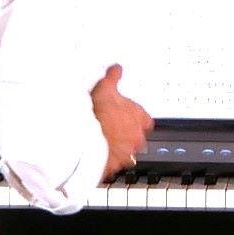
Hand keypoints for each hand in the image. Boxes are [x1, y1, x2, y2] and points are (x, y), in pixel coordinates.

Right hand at [90, 63, 153, 179]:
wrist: (87, 137)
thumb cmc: (100, 114)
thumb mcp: (105, 88)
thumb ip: (113, 78)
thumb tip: (117, 69)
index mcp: (139, 118)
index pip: (146, 120)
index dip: (136, 117)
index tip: (127, 115)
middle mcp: (137, 138)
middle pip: (137, 137)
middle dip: (127, 134)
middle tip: (113, 128)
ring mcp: (126, 153)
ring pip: (127, 152)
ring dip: (118, 148)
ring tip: (104, 142)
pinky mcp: (114, 165)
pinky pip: (113, 164)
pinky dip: (107, 160)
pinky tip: (97, 154)